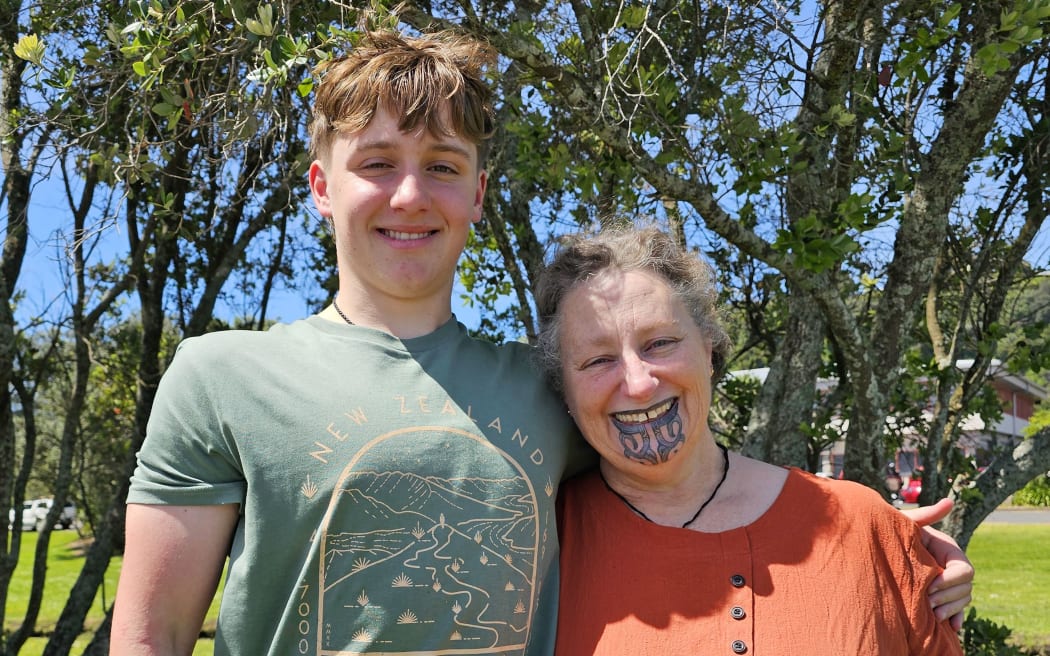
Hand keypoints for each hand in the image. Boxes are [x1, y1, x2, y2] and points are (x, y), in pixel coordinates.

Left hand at [901, 498, 973, 630]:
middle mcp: (953, 565)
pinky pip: (957, 609)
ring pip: (963, 599)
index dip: (949, 581)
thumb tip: (950, 501)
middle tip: (927, 605)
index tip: (929, 587)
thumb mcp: (906, 524)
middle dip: (948, 597)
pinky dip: (955, 617)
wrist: (879, 546)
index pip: (964, 570)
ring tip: (932, 616)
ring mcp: (949, 581)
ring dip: (950, 609)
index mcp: (949, 549)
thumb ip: (926, 515)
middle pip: (966, 588)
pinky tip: (951, 627)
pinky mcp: (942, 594)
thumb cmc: (891, 532)